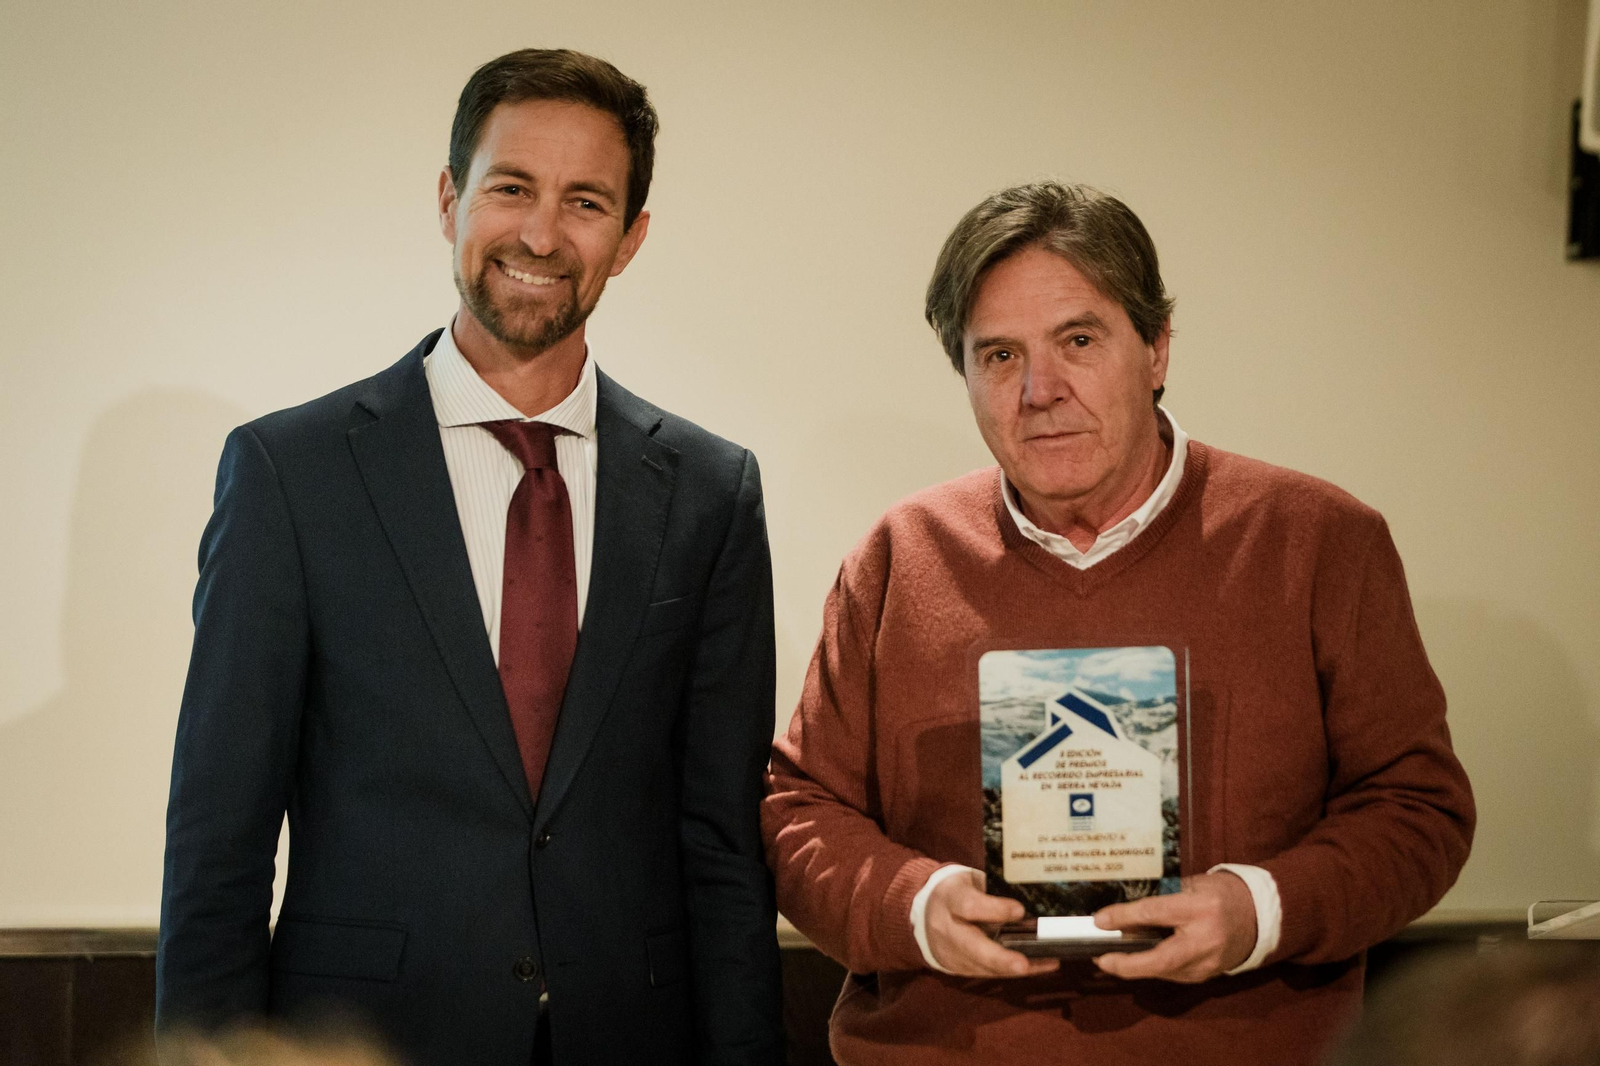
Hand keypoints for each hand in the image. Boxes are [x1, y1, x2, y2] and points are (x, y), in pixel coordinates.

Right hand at [924, 869, 1060, 977]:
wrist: (925, 915)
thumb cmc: (956, 893)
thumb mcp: (969, 881)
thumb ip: (992, 891)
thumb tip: (1027, 903)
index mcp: (950, 898)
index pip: (968, 906)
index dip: (994, 910)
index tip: (1019, 910)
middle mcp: (947, 929)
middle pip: (971, 947)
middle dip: (998, 958)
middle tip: (1022, 964)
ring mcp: (951, 953)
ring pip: (982, 966)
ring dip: (1012, 968)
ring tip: (1046, 963)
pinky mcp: (959, 968)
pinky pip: (988, 973)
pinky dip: (1013, 971)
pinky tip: (1038, 966)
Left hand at [1091, 871, 1256, 982]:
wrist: (1260, 916)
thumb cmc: (1220, 893)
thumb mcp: (1191, 885)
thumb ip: (1160, 899)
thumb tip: (1123, 915)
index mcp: (1201, 907)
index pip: (1155, 913)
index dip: (1123, 918)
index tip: (1099, 921)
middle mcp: (1206, 939)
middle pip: (1160, 959)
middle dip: (1127, 964)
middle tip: (1101, 960)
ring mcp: (1209, 962)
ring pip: (1164, 971)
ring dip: (1135, 967)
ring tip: (1110, 958)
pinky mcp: (1207, 975)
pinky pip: (1173, 974)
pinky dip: (1152, 969)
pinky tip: (1136, 961)